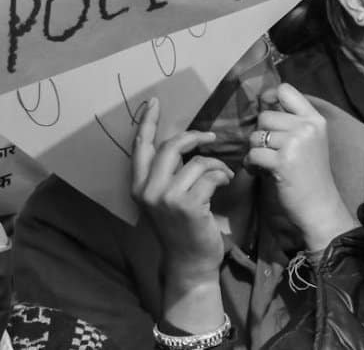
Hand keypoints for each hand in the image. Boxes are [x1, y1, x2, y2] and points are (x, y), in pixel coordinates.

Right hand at [131, 98, 230, 332]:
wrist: (190, 261)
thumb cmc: (183, 227)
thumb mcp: (168, 198)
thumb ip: (170, 172)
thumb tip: (187, 139)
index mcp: (139, 185)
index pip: (140, 147)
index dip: (146, 122)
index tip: (154, 101)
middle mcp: (148, 190)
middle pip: (171, 146)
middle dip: (195, 137)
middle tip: (211, 137)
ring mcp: (166, 197)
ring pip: (196, 161)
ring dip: (215, 165)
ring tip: (222, 176)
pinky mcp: (187, 204)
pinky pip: (210, 175)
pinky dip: (222, 177)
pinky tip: (223, 185)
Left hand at [247, 84, 353, 252]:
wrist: (320, 206)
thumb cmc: (311, 175)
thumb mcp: (309, 141)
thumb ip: (291, 121)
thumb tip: (263, 99)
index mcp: (315, 119)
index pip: (286, 90)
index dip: (270, 99)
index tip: (269, 118)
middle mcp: (307, 126)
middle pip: (266, 116)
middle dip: (261, 134)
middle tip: (270, 152)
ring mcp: (296, 143)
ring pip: (256, 135)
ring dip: (255, 151)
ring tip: (266, 164)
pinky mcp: (283, 161)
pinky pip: (254, 154)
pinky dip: (252, 165)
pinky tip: (260, 172)